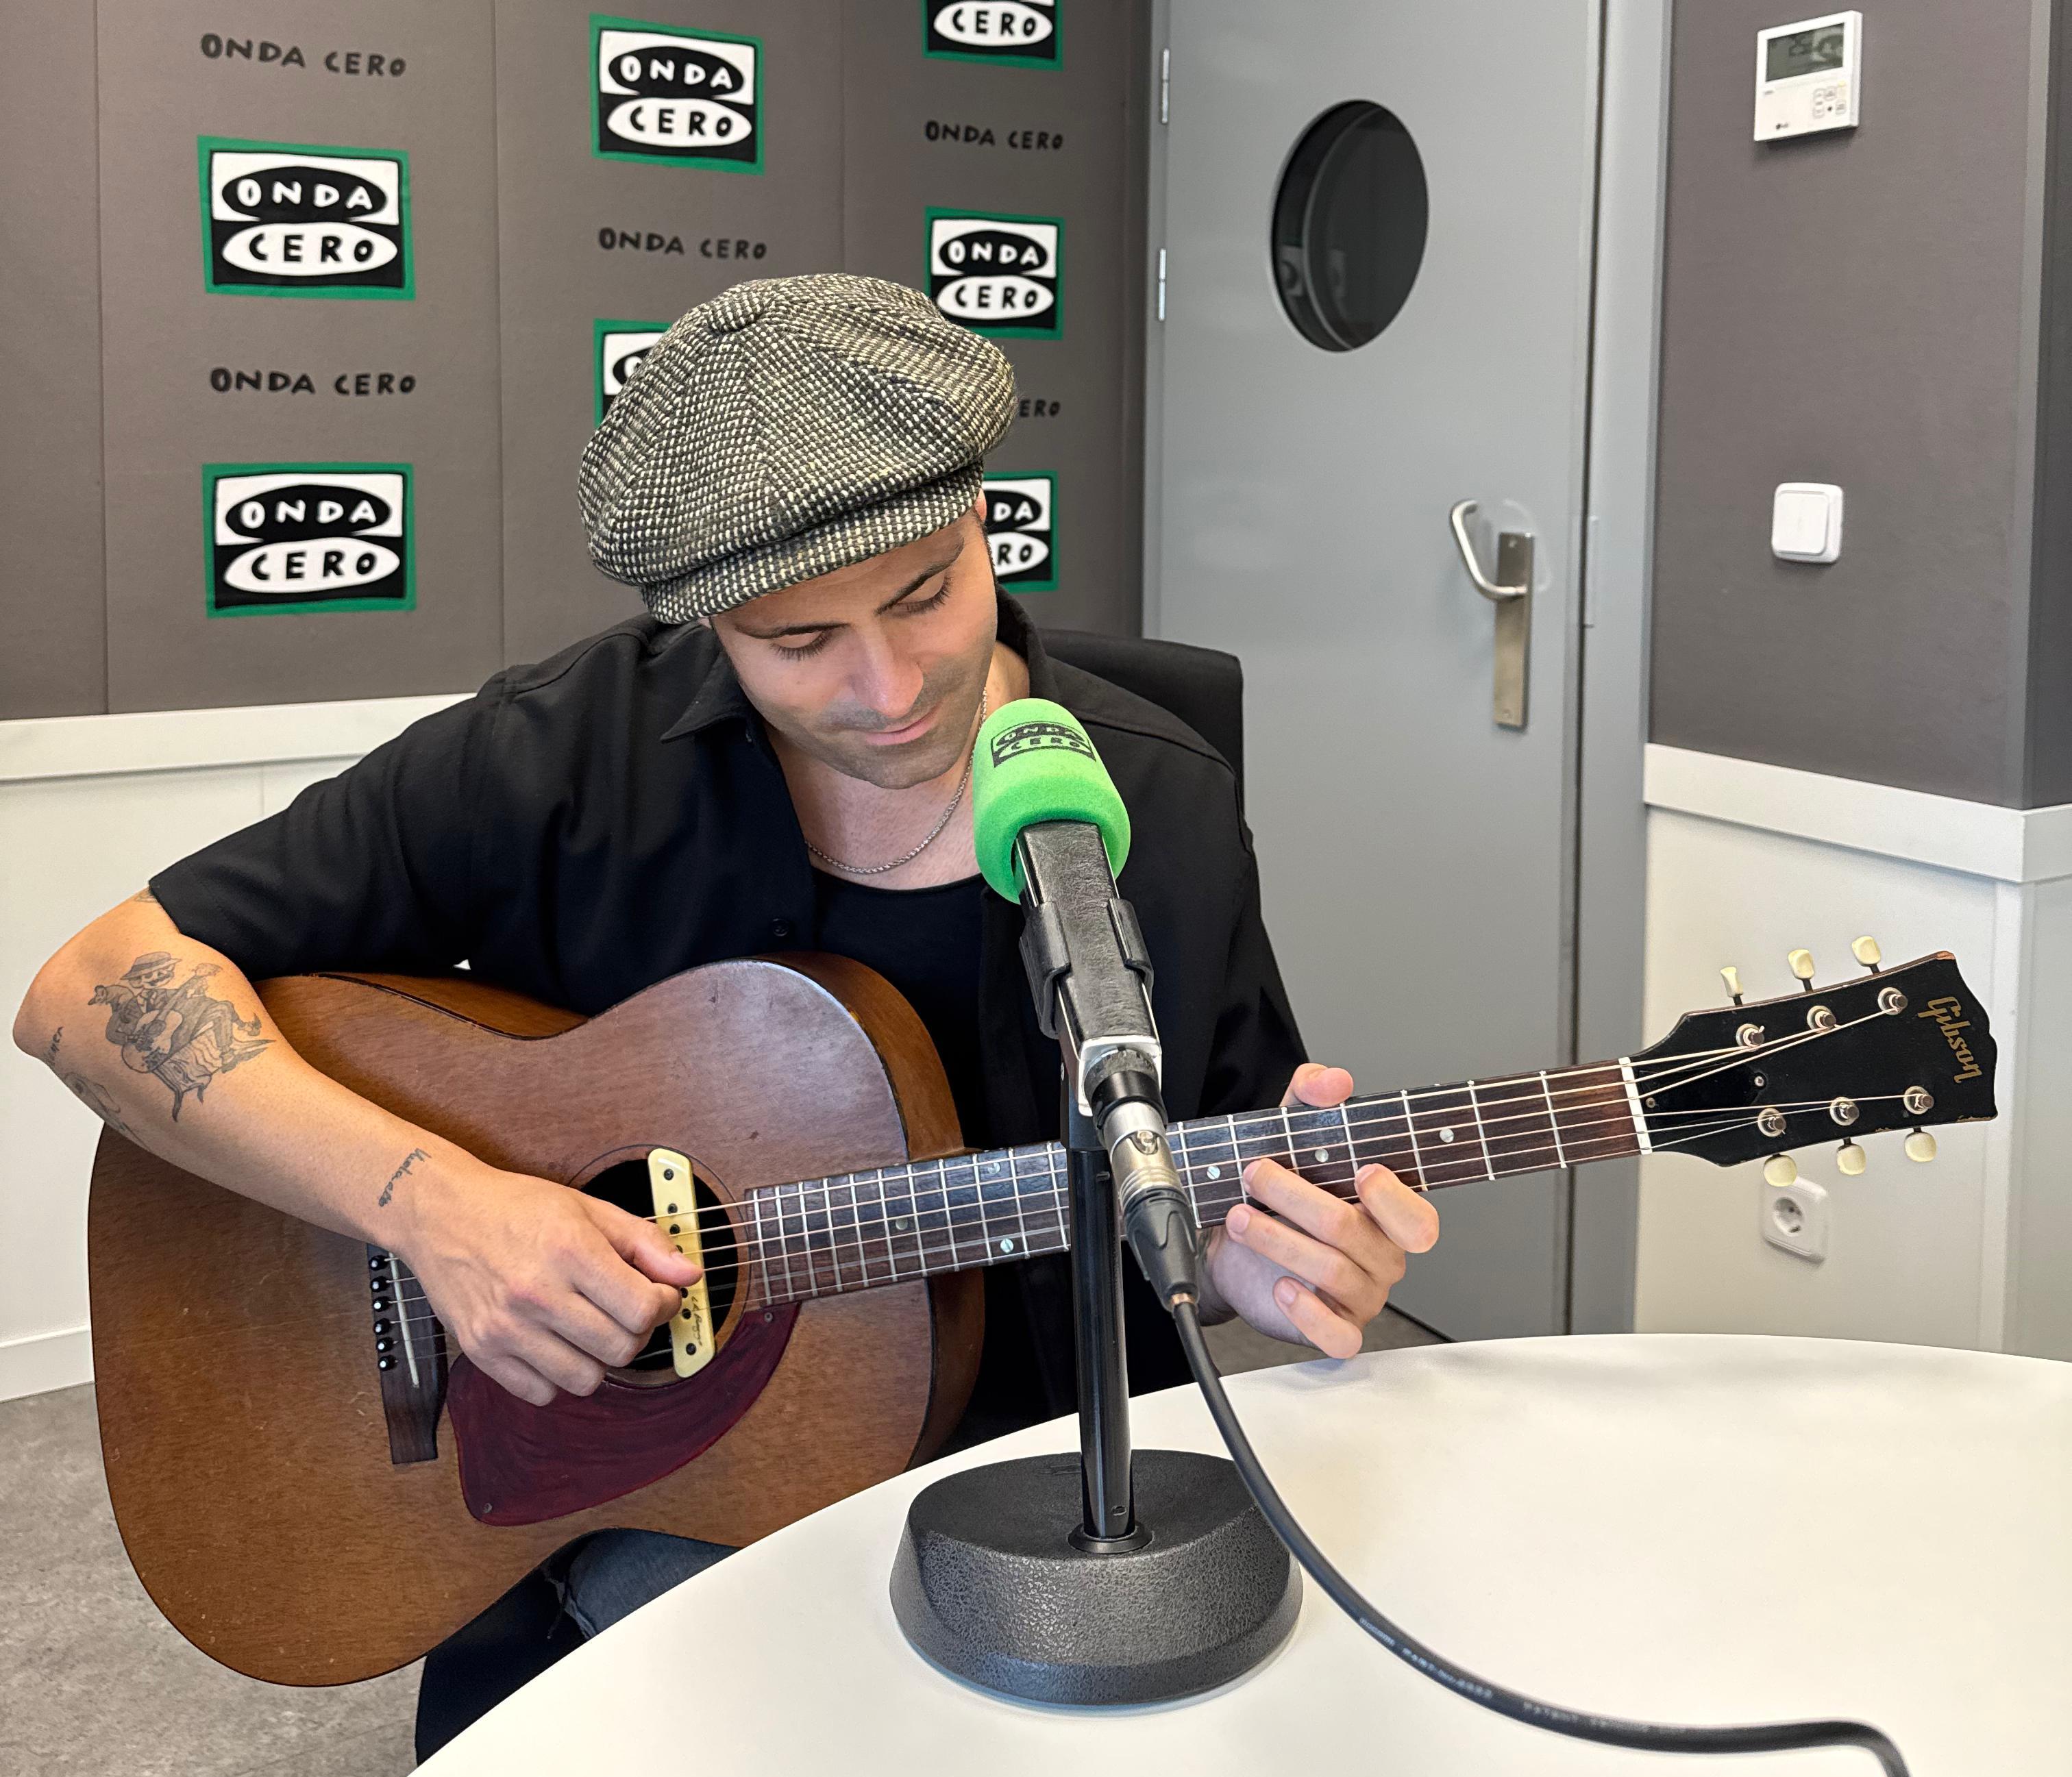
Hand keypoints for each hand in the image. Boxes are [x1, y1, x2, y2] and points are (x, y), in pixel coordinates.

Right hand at [398, 1159, 701, 1405]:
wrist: (440, 1213)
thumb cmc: (515, 1207)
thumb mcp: (588, 1208)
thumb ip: (645, 1243)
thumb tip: (689, 1275)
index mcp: (569, 1251)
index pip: (644, 1309)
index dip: (664, 1305)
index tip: (659, 1295)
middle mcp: (537, 1294)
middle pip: (621, 1349)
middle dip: (636, 1332)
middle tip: (625, 1311)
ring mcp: (507, 1328)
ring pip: (586, 1381)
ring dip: (598, 1359)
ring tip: (589, 1328)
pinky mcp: (482, 1352)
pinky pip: (542, 1393)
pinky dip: (557, 1377)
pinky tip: (554, 1344)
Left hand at [1197, 1063, 1439, 1356]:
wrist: (1231, 1244)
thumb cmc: (1277, 1192)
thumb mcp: (1291, 1132)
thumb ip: (1311, 1097)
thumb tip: (1335, 1080)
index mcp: (1388, 1212)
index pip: (1418, 1217)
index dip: (1394, 1198)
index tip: (1361, 1172)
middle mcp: (1383, 1255)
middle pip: (1353, 1233)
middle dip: (1297, 1199)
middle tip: (1257, 1174)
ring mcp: (1362, 1295)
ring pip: (1332, 1273)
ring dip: (1278, 1240)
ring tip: (1241, 1217)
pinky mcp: (1335, 1328)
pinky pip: (1338, 1336)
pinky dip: (1308, 1313)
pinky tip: (1282, 1287)